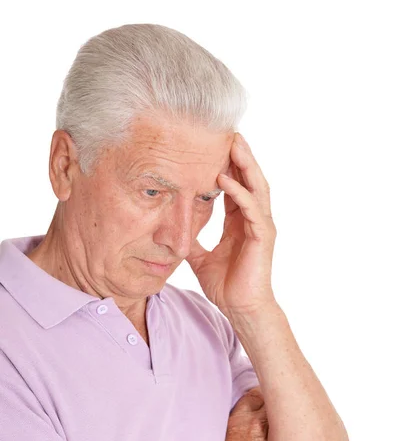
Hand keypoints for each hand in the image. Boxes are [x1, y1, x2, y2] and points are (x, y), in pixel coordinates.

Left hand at [185, 132, 277, 316]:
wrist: (240, 308)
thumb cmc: (226, 285)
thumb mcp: (200, 257)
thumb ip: (191, 241)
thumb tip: (173, 231)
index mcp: (240, 222)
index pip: (234, 186)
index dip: (226, 165)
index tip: (211, 146)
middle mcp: (253, 219)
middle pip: (249, 179)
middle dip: (239, 155)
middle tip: (227, 132)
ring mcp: (260, 226)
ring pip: (256, 187)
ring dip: (244, 164)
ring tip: (232, 143)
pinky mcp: (263, 236)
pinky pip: (251, 209)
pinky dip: (239, 193)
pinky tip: (224, 179)